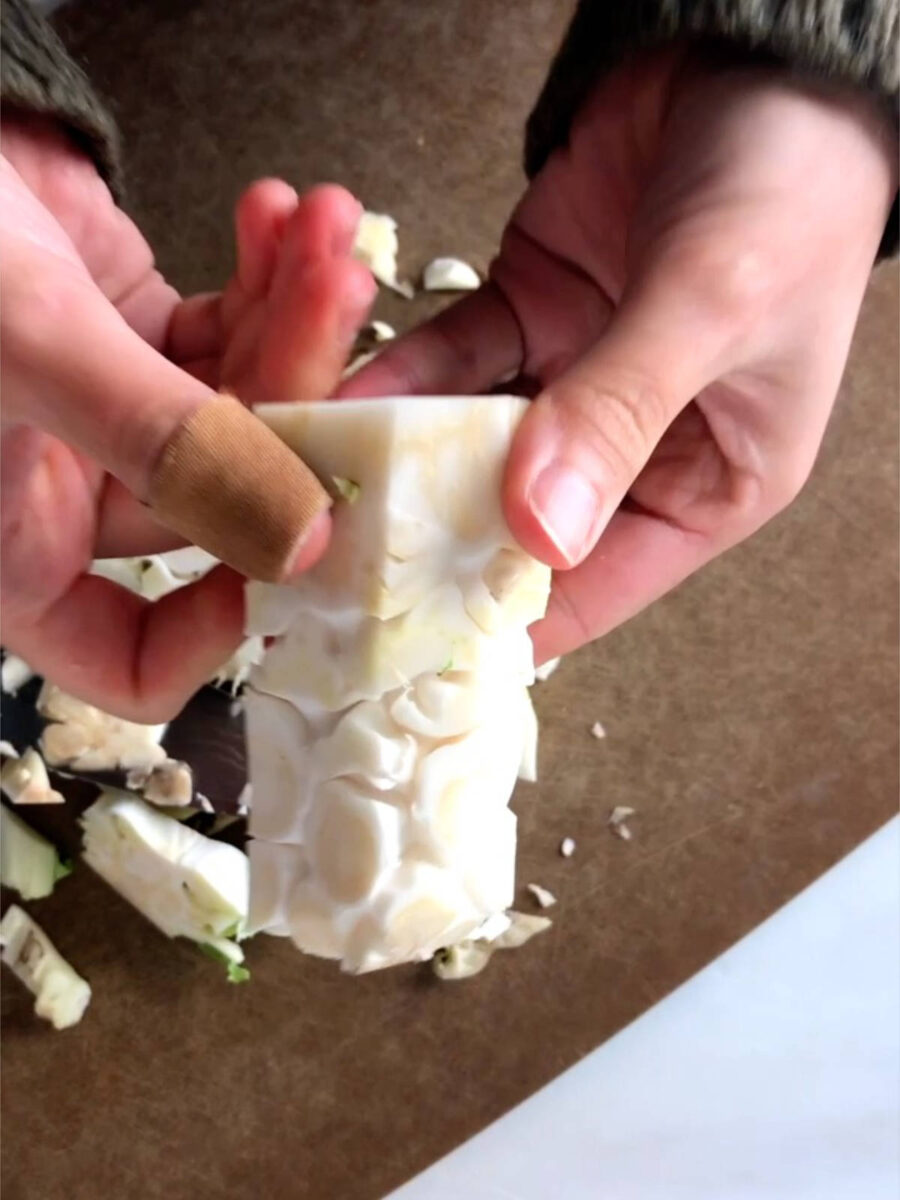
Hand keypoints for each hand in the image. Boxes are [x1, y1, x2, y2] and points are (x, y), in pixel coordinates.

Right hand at [1, 114, 373, 716]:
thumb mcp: (27, 344)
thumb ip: (158, 440)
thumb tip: (296, 543)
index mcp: (12, 550)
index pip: (131, 660)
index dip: (221, 631)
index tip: (300, 545)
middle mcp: (66, 499)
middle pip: (224, 499)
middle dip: (294, 396)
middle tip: (344, 302)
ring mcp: (108, 419)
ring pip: (243, 411)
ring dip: (299, 319)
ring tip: (329, 230)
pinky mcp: (134, 338)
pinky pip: (228, 335)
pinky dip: (265, 278)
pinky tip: (281, 216)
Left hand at [344, 48, 896, 662]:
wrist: (754, 51)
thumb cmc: (787, 188)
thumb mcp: (712, 307)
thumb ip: (618, 414)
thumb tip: (539, 532)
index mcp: (708, 486)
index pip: (595, 586)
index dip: (505, 617)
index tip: (411, 636)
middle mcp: (635, 450)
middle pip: (515, 523)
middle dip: (432, 538)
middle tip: (342, 561)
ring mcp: (573, 383)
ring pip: (470, 443)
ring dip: (401, 455)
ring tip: (326, 479)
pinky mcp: (527, 316)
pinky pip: (453, 361)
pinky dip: (403, 375)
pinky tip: (345, 394)